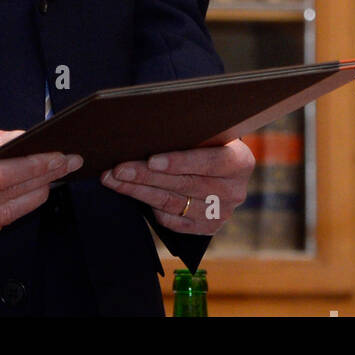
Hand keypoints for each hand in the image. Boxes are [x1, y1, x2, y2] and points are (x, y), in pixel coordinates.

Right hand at [0, 115, 82, 245]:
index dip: (35, 167)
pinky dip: (8, 215)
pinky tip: (21, 199)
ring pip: (1, 218)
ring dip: (30, 200)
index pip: (1, 176)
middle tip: (65, 165)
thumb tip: (20, 140)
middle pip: (6, 199)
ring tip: (50, 181)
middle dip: (42, 180)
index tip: (60, 157)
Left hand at [99, 138, 254, 234]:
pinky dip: (151, 208)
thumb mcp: (207, 131)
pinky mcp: (207, 228)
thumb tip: (149, 127)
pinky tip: (131, 194)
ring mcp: (221, 213)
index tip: (151, 160)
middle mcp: (234, 191)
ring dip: (139, 191)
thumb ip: (188, 132)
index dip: (179, 162)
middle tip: (118, 169)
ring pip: (173, 203)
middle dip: (146, 176)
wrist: (221, 163)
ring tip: (114, 180)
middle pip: (184, 184)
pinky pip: (173, 221)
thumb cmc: (206, 138)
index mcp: (240, 162)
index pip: (208, 162)